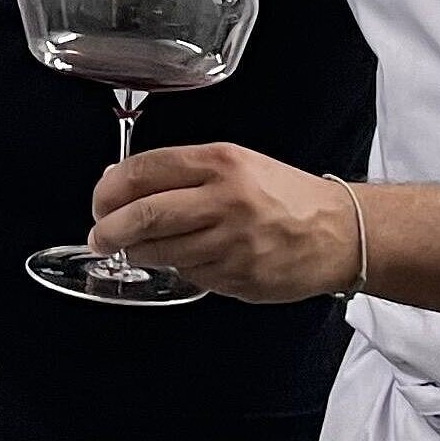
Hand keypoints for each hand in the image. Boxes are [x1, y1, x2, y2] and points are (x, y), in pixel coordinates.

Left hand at [86, 143, 359, 304]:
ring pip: (162, 251)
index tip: (100, 199)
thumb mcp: (235, 163)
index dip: (111, 187)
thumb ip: (179, 171)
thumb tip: (119, 180)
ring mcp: (233, 243)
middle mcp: (226, 201)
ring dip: (137, 252)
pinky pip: (190, 274)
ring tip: (131, 248)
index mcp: (222, 163)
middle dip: (110, 228)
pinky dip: (177, 267)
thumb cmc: (284, 195)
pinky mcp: (240, 277)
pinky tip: (182, 257)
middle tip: (98, 235)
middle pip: (146, 215)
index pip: (146, 170)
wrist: (341, 233)